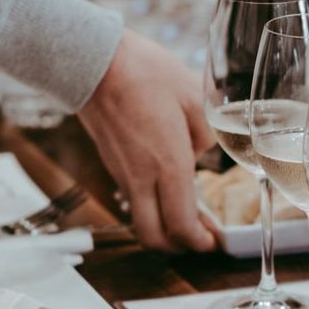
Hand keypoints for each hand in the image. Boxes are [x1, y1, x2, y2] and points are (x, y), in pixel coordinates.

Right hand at [78, 29, 216, 251]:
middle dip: (179, 248)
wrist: (93, 61)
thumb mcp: (194, 98)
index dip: (199, 243)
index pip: (181, 225)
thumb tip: (201, 151)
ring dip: (164, 228)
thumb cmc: (146, 73)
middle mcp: (142, 177)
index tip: (214, 241)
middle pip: (154, 237)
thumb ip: (206, 134)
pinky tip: (167, 189)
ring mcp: (123, 172)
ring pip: (141, 220)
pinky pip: (133, 198)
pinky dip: (151, 207)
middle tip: (200, 239)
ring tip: (187, 217)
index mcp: (168, 165)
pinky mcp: (112, 162)